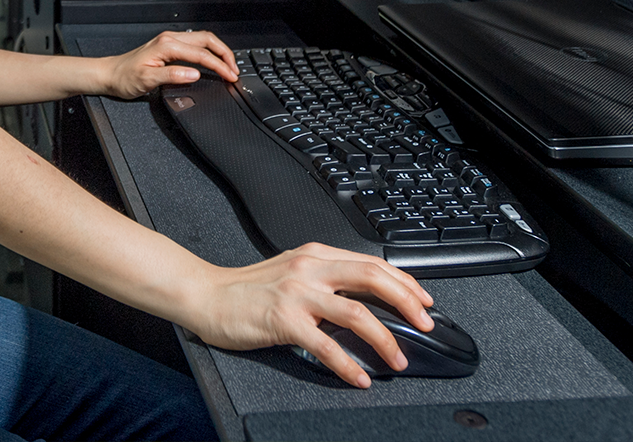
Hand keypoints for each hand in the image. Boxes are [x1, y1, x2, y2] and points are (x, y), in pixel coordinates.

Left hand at [97, 29, 239, 99]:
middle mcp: (169, 39)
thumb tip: (195, 74)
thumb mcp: (147, 80)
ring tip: (228, 65)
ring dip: (218, 51)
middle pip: (206, 39)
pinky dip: (208, 51)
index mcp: (167, 45)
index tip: (230, 76)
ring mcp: (169, 41)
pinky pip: (194, 44)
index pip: (201, 54)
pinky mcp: (168, 46)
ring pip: (202, 39)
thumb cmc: (124, 78)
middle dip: (224, 53)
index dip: (219, 66)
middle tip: (234, 69)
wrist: (110, 75)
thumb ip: (172, 76)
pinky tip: (212, 60)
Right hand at [181, 243, 435, 387]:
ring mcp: (297, 293)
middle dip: (408, 303)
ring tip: (397, 360)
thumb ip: (325, 277)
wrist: (206, 295)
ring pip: (356, 313)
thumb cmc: (246, 289)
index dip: (405, 282)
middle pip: (373, 279)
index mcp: (316, 254)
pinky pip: (326, 345)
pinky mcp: (283, 320)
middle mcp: (310, 268)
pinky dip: (348, 364)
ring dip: (385, 339)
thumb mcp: (292, 270)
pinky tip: (359, 378)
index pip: (372, 263)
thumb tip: (363, 298)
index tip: (424, 301)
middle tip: (426, 325)